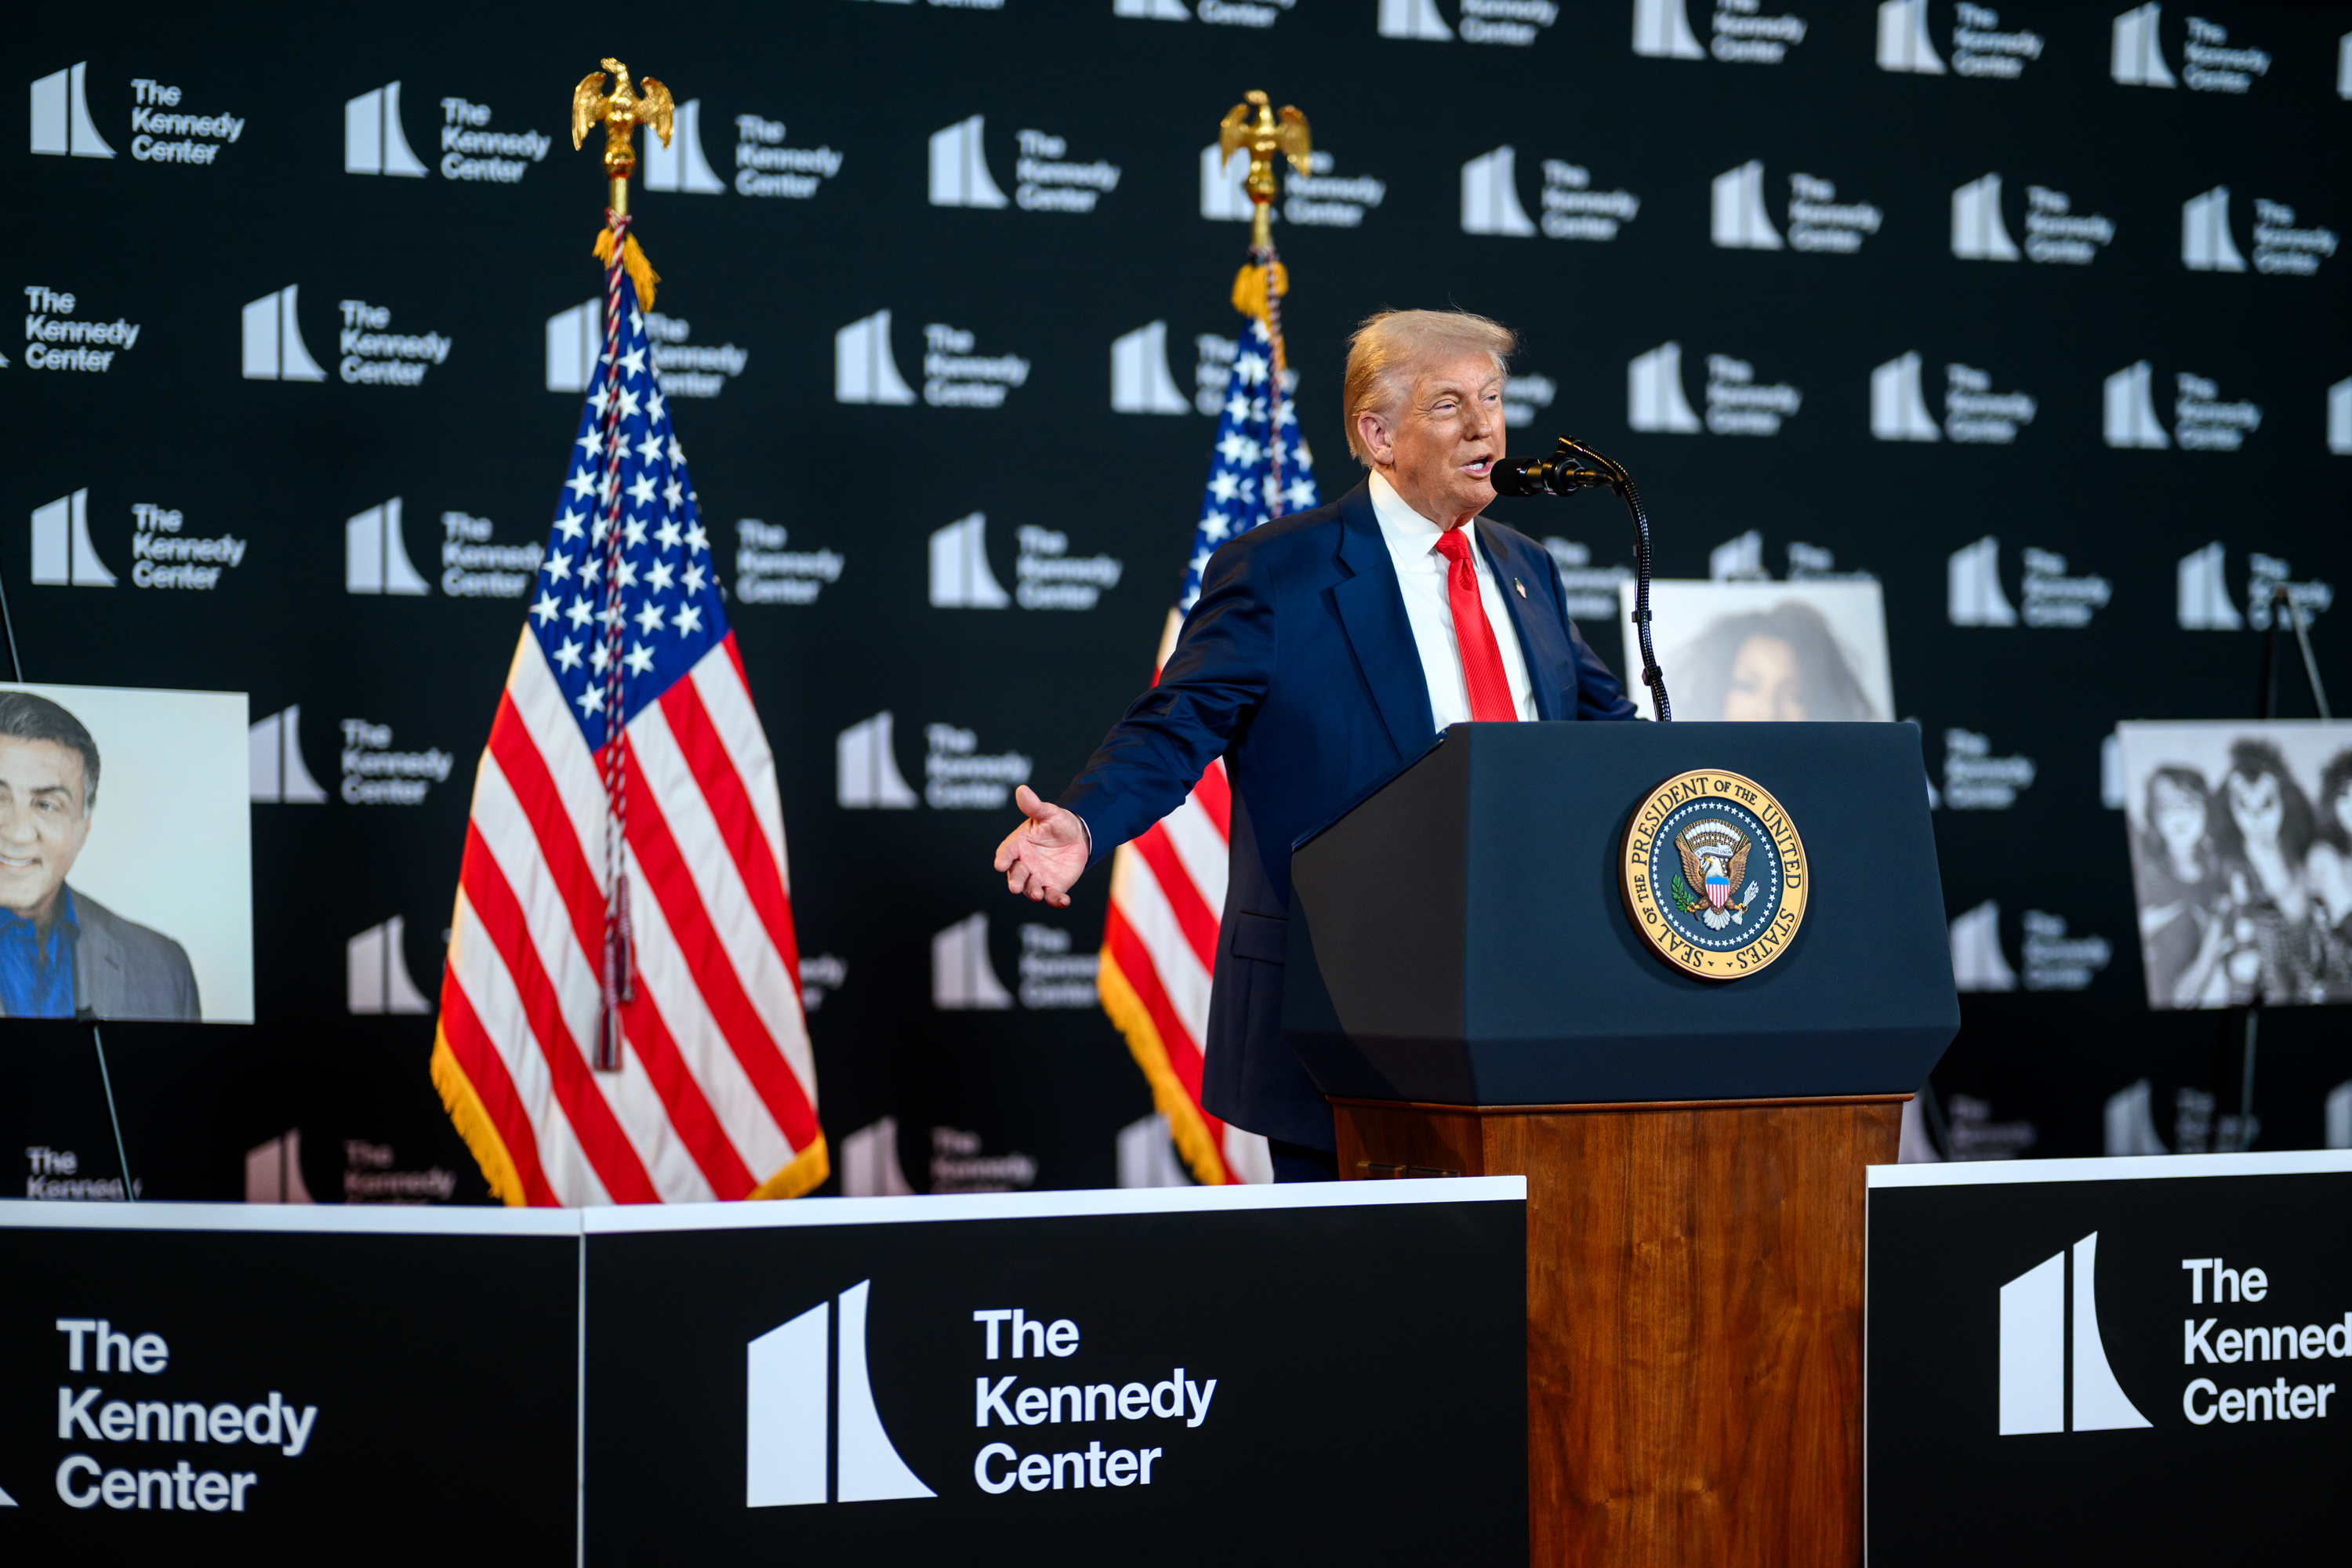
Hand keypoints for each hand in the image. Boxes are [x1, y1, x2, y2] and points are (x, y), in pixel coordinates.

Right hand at [993, 785, 1089, 908]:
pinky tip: (1063, 901)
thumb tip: (1022, 789)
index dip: (1003, 859)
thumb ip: (1034, 806)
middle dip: (1015, 881)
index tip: (1000, 865)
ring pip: (1031, 888)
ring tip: (1037, 894)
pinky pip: (1053, 896)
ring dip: (1033, 892)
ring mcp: (1038, 876)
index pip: (1006, 853)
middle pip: (1016, 874)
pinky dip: (1056, 900)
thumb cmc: (1057, 823)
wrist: (1077, 837)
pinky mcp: (1054, 886)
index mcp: (1018, 845)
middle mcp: (1024, 863)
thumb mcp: (1048, 813)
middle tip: (1015, 887)